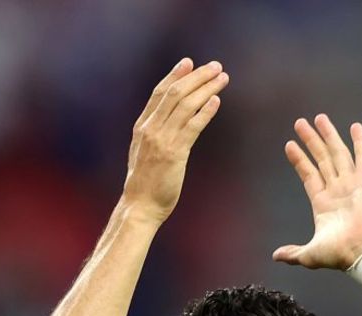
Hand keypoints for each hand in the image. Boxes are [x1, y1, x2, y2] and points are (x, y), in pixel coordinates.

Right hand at [121, 58, 228, 223]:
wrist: (140, 206)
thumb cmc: (145, 182)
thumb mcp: (143, 152)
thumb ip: (153, 134)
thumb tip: (166, 121)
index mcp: (142, 127)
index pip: (159, 93)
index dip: (174, 75)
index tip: (188, 62)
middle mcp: (151, 129)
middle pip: (175, 93)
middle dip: (197, 77)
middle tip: (215, 66)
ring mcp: (162, 140)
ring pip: (186, 105)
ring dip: (206, 89)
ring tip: (222, 78)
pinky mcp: (175, 153)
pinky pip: (193, 127)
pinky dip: (205, 112)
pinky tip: (216, 101)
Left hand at [273, 114, 361, 269]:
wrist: (360, 253)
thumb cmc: (338, 255)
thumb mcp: (309, 254)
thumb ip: (293, 252)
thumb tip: (276, 256)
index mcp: (323, 203)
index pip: (309, 174)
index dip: (299, 159)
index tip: (290, 144)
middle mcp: (337, 190)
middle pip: (321, 159)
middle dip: (311, 141)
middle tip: (300, 122)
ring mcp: (352, 185)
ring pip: (338, 154)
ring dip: (329, 136)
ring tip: (319, 118)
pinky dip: (360, 143)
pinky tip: (355, 127)